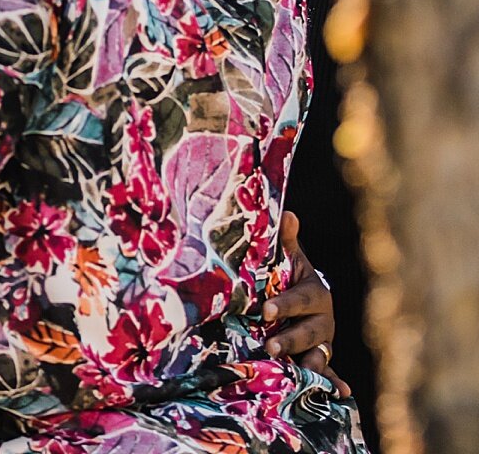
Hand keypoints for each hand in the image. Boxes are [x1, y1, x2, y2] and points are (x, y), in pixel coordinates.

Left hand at [259, 210, 350, 397]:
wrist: (298, 294)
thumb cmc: (287, 275)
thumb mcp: (287, 259)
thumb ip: (286, 241)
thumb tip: (288, 214)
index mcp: (316, 293)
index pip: (302, 299)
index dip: (286, 304)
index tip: (265, 309)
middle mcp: (323, 319)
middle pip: (311, 331)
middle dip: (292, 339)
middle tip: (271, 347)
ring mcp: (322, 340)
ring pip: (319, 353)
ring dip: (310, 363)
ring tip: (300, 370)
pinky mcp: (319, 358)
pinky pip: (328, 372)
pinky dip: (334, 383)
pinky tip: (343, 393)